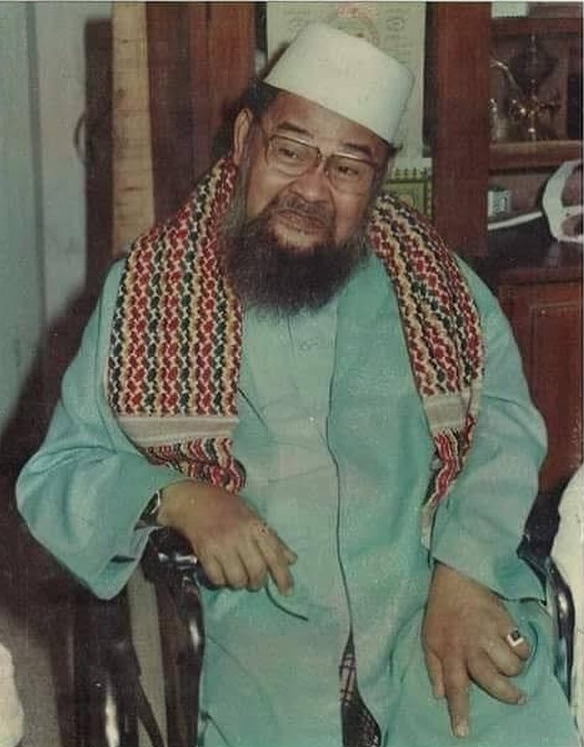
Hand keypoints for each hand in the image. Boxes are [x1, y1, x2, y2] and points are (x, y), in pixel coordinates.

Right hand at [157, 480, 296, 594]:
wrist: (194, 500)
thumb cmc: (228, 508)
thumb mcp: (254, 517)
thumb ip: (272, 539)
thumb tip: (292, 560)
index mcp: (255, 526)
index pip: (274, 555)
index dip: (283, 576)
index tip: (287, 592)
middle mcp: (240, 536)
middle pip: (257, 571)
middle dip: (258, 583)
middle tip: (254, 582)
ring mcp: (221, 544)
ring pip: (237, 579)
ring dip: (239, 583)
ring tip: (237, 575)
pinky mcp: (204, 552)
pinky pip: (217, 578)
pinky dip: (221, 580)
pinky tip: (221, 572)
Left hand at [422, 562, 530, 738]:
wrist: (457, 578)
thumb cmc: (441, 610)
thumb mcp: (428, 637)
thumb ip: (433, 667)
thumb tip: (438, 695)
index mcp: (450, 650)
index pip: (454, 686)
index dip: (458, 710)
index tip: (462, 731)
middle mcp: (471, 645)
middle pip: (493, 680)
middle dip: (506, 695)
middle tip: (515, 698)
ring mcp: (490, 633)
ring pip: (512, 666)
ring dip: (513, 671)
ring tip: (509, 666)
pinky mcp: (505, 621)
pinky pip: (522, 646)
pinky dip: (522, 652)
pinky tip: (514, 648)